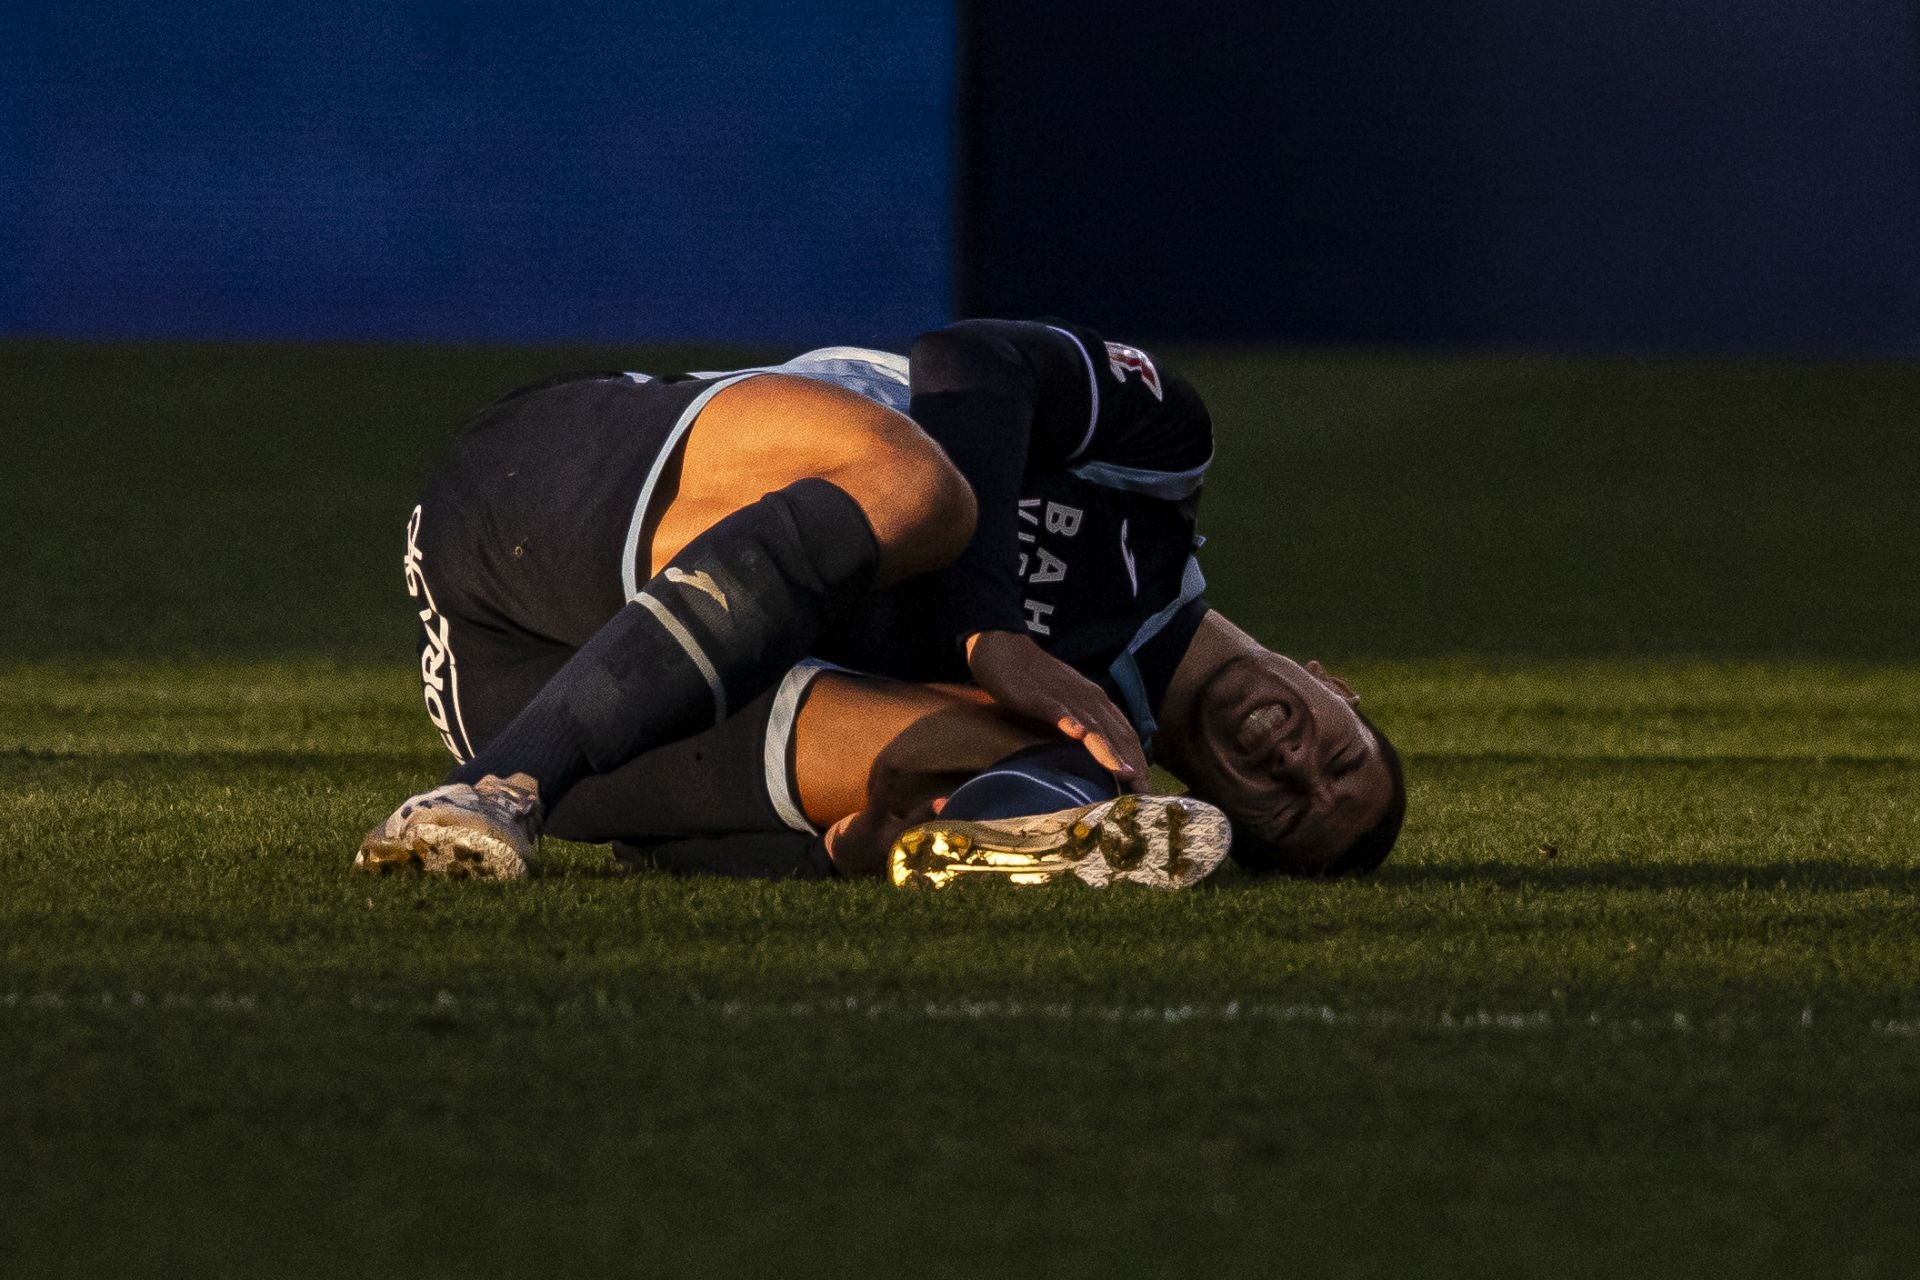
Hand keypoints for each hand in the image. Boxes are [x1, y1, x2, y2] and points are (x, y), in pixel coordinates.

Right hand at [964, 630, 1150, 791]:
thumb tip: (1097, 753)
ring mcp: (1066, 697)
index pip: (1126, 734)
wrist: (1005, 650)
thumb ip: (1084, 723)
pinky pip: (1059, 712)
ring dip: (1110, 752)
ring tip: (1125, 774)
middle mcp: (1089, 698)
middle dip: (1133, 763)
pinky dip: (1071, 723)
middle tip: (1144, 793)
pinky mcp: (1041, 697)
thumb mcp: (1068, 703)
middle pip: (1117, 734)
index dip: (1139, 760)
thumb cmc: (1036, 681)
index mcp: (1097, 701)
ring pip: (1094, 727)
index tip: (1146, 788)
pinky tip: (1079, 735)